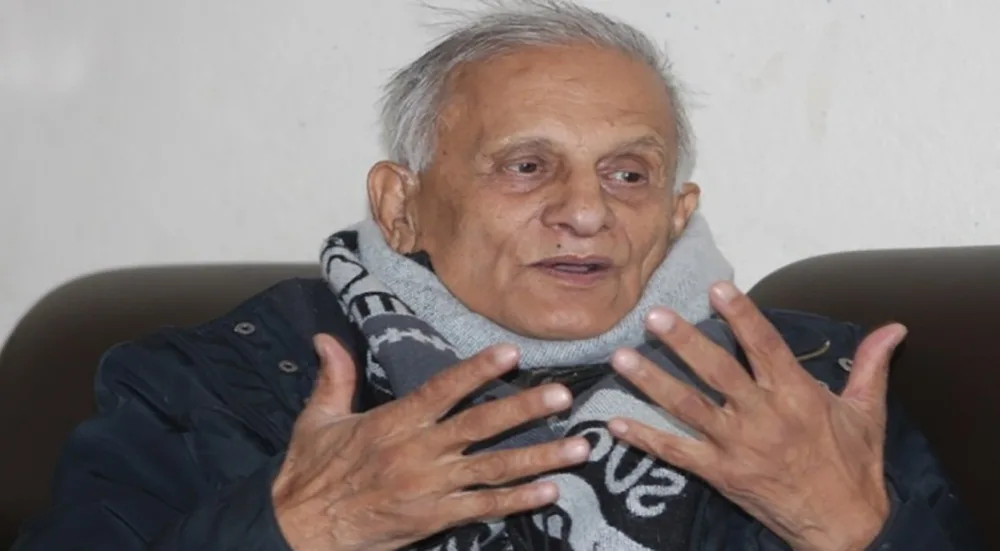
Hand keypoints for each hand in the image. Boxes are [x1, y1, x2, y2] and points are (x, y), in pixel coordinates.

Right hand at [271, 335, 589, 550]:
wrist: (301, 531)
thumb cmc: (310, 474)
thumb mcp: (317, 420)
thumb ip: (334, 377)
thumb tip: (326, 337)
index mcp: (393, 423)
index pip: (441, 390)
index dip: (476, 371)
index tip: (510, 353)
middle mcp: (417, 452)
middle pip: (479, 427)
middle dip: (524, 409)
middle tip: (563, 395)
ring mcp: (430, 488)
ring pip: (493, 469)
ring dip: (539, 457)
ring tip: (579, 447)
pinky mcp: (434, 519)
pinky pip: (483, 508)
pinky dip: (518, 501)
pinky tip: (551, 491)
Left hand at [608, 282, 906, 550]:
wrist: (845, 527)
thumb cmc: (853, 466)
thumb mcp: (866, 413)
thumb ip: (871, 366)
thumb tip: (893, 328)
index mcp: (796, 394)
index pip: (765, 346)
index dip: (741, 315)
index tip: (718, 288)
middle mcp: (763, 416)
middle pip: (717, 372)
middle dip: (684, 343)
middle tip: (654, 316)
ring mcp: (738, 446)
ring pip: (689, 407)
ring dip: (652, 383)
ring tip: (620, 358)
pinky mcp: (721, 473)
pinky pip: (677, 453)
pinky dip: (646, 439)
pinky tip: (614, 423)